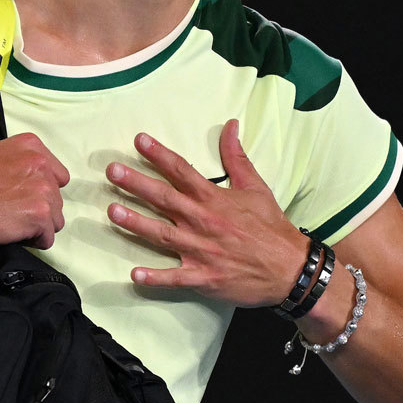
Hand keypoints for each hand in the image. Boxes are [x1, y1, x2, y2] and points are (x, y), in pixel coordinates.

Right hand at [0, 132, 69, 248]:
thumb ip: (20, 163)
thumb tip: (29, 180)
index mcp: (32, 146)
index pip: (58, 176)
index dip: (41, 191)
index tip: (23, 198)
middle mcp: (42, 164)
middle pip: (57, 199)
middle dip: (38, 210)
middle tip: (11, 213)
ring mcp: (43, 188)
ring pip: (56, 220)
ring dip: (37, 227)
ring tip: (10, 224)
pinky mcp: (40, 213)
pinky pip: (47, 238)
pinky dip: (32, 242)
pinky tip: (11, 233)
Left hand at [105, 119, 310, 306]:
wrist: (291, 269)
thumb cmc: (271, 226)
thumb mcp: (256, 186)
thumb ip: (237, 156)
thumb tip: (230, 125)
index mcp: (214, 198)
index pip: (181, 170)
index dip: (158, 154)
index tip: (138, 140)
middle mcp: (203, 221)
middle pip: (164, 198)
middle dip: (136, 183)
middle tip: (112, 171)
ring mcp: (201, 250)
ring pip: (162, 235)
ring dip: (135, 223)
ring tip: (112, 211)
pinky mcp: (203, 277)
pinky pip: (175, 278)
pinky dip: (155, 277)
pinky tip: (134, 274)